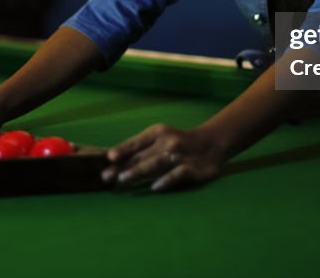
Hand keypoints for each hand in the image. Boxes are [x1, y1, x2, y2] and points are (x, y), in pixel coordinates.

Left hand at [101, 124, 227, 191]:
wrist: (212, 143)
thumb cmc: (178, 143)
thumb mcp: (161, 138)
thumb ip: (140, 148)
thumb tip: (112, 160)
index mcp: (157, 132)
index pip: (136, 142)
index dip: (122, 150)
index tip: (108, 159)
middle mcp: (168, 141)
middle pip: (142, 155)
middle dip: (123, 166)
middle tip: (107, 177)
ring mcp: (180, 154)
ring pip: (156, 163)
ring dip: (139, 171)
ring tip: (123, 179)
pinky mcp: (193, 168)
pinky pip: (178, 174)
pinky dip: (166, 180)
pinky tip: (155, 187)